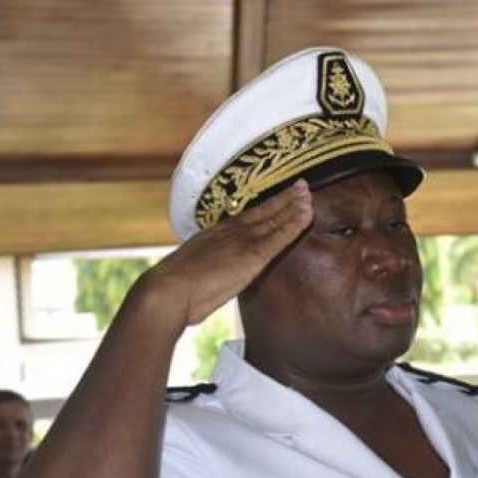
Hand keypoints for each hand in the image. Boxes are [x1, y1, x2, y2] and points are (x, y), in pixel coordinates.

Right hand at [143, 180, 313, 326]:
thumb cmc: (173, 291)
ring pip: (274, 219)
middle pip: (262, 212)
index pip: (244, 219)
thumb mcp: (189, 275)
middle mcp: (229, 233)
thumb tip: (202, 280)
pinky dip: (295, 224)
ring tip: (309, 193)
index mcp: (213, 236)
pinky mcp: (252, 255)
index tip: (276, 198)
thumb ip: (202, 271)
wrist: (167, 291)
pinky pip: (280, 236)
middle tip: (301, 186)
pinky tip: (308, 214)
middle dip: (283, 199)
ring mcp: (241, 241)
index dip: (262, 208)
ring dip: (294, 206)